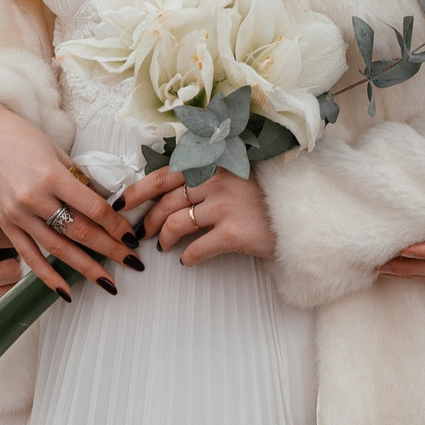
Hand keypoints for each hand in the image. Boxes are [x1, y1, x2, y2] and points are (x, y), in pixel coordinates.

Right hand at [0, 107, 137, 296]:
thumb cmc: (21, 137)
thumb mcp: (55, 151)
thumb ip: (77, 180)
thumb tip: (104, 206)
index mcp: (51, 175)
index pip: (94, 208)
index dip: (116, 225)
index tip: (132, 237)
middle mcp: (34, 198)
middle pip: (81, 232)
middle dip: (111, 250)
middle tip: (133, 263)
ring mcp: (18, 214)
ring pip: (58, 250)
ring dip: (87, 269)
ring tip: (109, 283)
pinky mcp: (5, 224)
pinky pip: (29, 256)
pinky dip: (48, 276)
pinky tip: (66, 292)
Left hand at [127, 165, 275, 265]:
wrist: (302, 214)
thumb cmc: (267, 195)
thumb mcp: (236, 173)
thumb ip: (207, 175)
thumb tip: (172, 188)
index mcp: (212, 164)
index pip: (163, 174)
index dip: (138, 190)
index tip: (122, 203)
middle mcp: (214, 181)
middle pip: (164, 201)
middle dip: (146, 220)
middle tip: (141, 233)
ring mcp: (223, 206)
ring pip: (175, 224)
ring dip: (163, 239)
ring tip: (163, 247)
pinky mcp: (233, 233)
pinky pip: (197, 249)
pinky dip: (188, 257)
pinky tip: (188, 261)